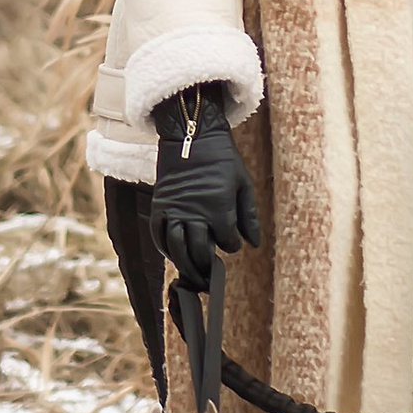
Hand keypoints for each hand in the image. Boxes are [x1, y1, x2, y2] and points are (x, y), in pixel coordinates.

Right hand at [149, 86, 260, 288]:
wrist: (192, 135)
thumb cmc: (222, 159)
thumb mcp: (243, 184)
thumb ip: (248, 216)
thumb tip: (253, 244)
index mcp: (217, 206)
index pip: (226, 241)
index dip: (232, 245)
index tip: (233, 243)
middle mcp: (193, 211)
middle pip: (198, 251)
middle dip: (206, 267)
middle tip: (210, 277)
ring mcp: (173, 209)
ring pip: (176, 249)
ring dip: (185, 266)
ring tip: (193, 275)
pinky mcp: (160, 206)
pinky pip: (159, 236)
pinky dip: (166, 250)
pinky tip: (175, 255)